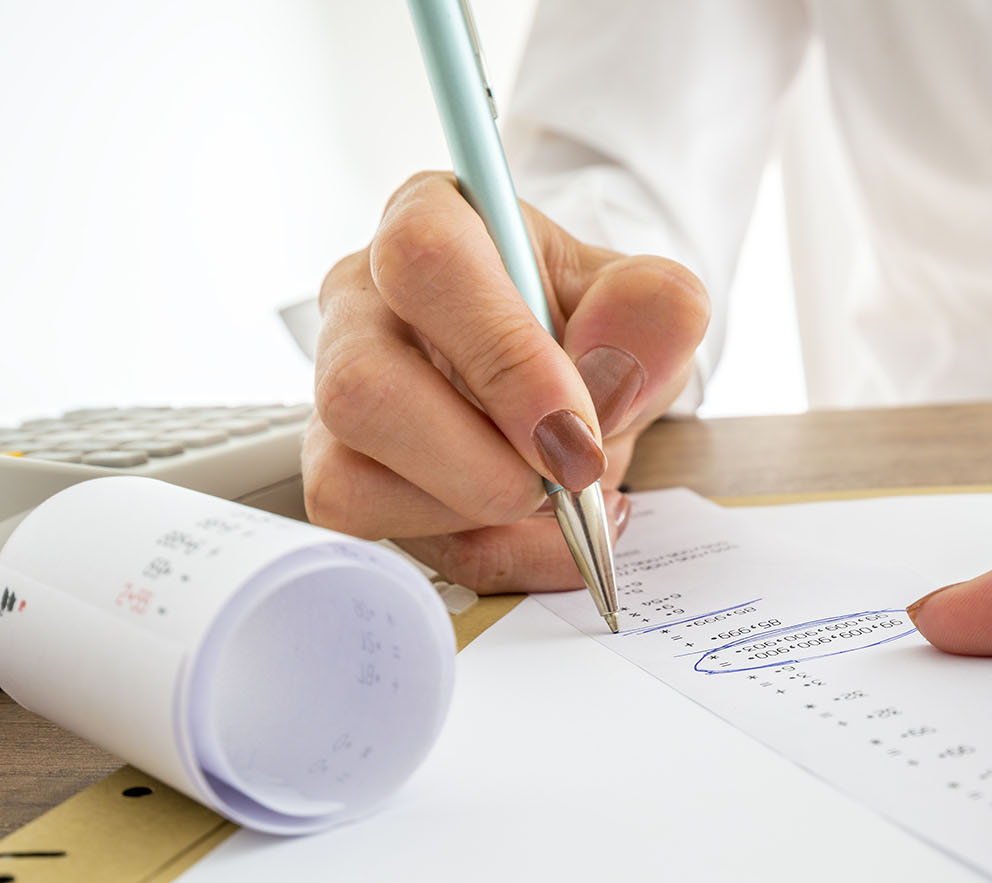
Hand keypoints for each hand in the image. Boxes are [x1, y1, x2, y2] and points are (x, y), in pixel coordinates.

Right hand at [304, 171, 709, 589]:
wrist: (578, 383)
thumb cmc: (593, 328)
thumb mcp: (644, 307)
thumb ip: (651, 314)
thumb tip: (621, 360)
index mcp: (432, 221)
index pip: (426, 264)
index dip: (504, 359)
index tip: (577, 431)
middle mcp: (361, 301)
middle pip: (361, 390)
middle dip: (481, 465)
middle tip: (569, 476)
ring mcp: (339, 392)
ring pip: (352, 480)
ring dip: (480, 514)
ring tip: (558, 493)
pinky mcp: (343, 473)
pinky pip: (387, 540)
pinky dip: (488, 553)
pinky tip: (545, 531)